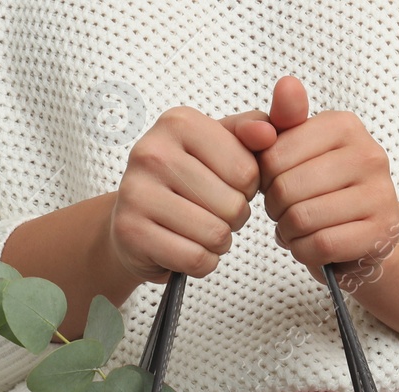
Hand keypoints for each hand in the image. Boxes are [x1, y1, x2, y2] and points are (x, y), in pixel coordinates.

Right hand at [107, 106, 280, 281]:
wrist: (132, 218)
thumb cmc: (182, 182)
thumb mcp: (218, 146)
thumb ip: (249, 132)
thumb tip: (268, 132)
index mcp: (178, 123)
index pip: (247, 171)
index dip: (247, 189)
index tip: (224, 185)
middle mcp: (153, 152)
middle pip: (233, 205)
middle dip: (232, 219)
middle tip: (209, 212)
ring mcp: (137, 192)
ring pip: (215, 235)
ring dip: (217, 243)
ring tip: (197, 230)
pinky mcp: (131, 232)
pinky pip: (195, 259)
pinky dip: (200, 262)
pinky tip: (184, 247)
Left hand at [254, 77, 398, 288]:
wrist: (370, 232)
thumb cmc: (328, 190)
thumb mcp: (302, 149)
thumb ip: (284, 119)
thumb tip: (286, 88)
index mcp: (344, 125)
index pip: (273, 155)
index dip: (263, 179)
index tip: (277, 185)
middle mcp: (367, 155)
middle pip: (286, 188)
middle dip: (276, 209)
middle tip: (286, 213)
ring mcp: (379, 194)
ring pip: (302, 218)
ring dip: (289, 233)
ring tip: (298, 230)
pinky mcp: (381, 232)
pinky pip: (321, 245)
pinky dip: (305, 252)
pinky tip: (312, 246)